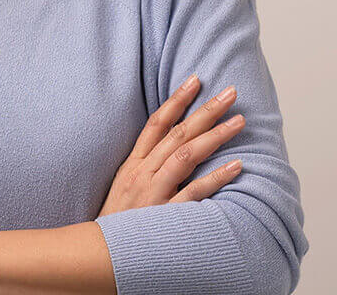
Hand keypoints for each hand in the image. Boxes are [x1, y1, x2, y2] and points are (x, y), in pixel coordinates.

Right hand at [97, 76, 244, 216]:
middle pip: (176, 133)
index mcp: (133, 164)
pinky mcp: (164, 215)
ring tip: (238, 121)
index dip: (176, 100)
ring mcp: (153, 193)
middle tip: (230, 93)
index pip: (155, 123)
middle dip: (205, 110)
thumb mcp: (124, 187)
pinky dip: (216, 177)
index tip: (196, 80)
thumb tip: (170, 146)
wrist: (98, 257)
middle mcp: (143, 173)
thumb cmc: (116, 224)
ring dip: (214, 135)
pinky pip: (194, 192)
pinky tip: (236, 166)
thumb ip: (145, 167)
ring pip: (185, 155)